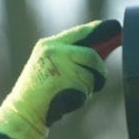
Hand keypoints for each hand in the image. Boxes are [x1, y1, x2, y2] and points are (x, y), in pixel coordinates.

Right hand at [0, 20, 121, 138]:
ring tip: (71, 92)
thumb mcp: (53, 67)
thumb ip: (72, 57)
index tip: (114, 27)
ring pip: (91, 74)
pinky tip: (67, 100)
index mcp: (48, 45)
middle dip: (100, 69)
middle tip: (101, 78)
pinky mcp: (64, 81)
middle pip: (91, 55)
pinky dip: (83, 97)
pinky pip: (86, 89)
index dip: (98, 30)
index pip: (79, 33)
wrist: (24, 111)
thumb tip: (102, 52)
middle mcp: (53, 51)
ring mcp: (58, 65)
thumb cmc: (42, 92)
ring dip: (89, 87)